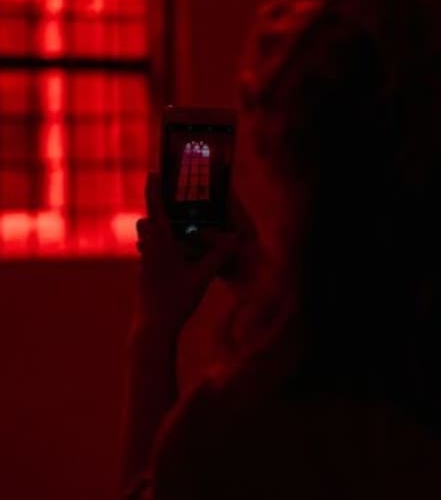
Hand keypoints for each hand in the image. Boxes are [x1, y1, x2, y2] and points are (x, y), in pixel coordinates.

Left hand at [134, 173, 237, 334]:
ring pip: (148, 240)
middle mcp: (149, 251)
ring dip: (160, 233)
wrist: (153, 326)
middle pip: (147, 223)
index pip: (155, 210)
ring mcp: (145, 264)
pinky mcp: (146, 276)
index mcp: (160, 245)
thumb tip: (236, 237)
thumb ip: (219, 255)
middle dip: (156, 213)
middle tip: (172, 205)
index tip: (153, 172)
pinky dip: (163, 250)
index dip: (154, 190)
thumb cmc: (175, 300)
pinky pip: (152, 255)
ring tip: (180, 234)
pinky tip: (179, 261)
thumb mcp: (202, 277)